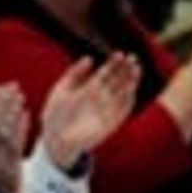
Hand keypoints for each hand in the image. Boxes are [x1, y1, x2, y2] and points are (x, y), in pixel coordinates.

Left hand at [38, 54, 139, 170]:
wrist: (55, 138)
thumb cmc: (55, 113)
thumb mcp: (61, 89)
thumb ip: (74, 73)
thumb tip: (89, 58)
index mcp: (90, 87)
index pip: (107, 72)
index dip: (114, 63)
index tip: (119, 54)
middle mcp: (102, 97)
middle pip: (118, 80)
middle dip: (126, 69)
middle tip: (132, 57)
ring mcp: (108, 109)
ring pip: (124, 92)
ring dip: (131, 81)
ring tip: (136, 69)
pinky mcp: (112, 122)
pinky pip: (124, 110)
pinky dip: (129, 100)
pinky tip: (132, 90)